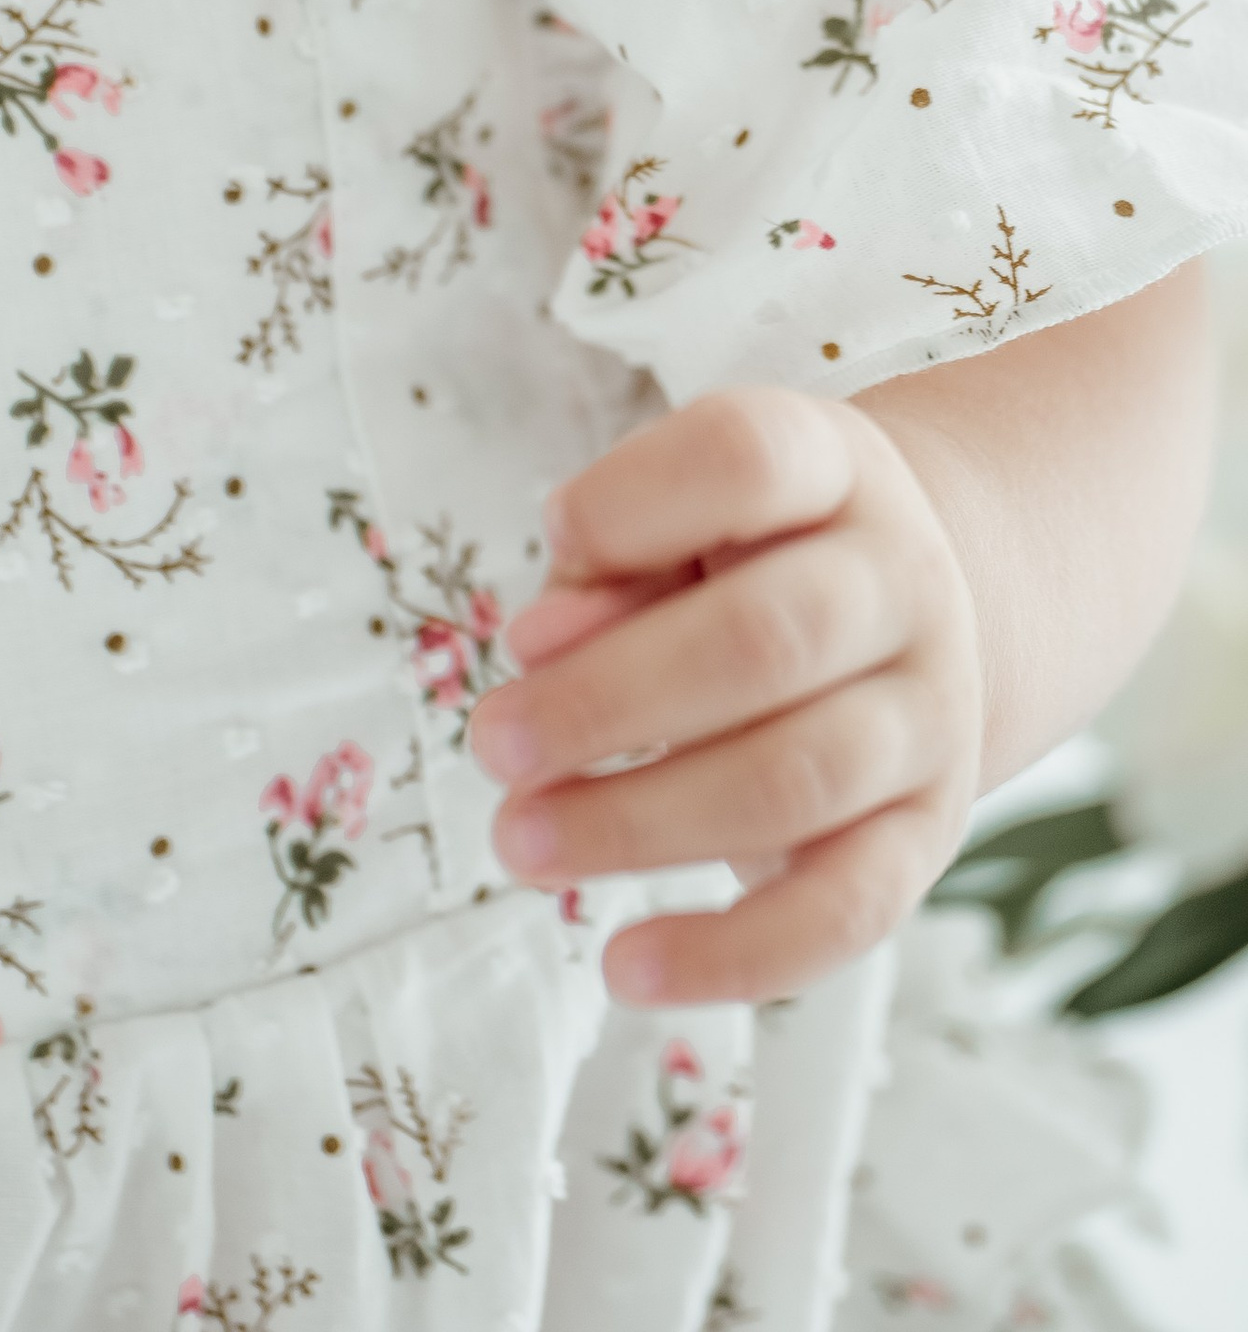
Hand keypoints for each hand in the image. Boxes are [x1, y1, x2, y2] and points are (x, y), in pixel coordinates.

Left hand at [467, 385, 983, 1005]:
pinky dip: (734, 955)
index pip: (748, 459)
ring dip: (639, 821)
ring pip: (797, 779)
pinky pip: (848, 910)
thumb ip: (607, 563)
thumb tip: (537, 643)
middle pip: (766, 640)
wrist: (908, 610)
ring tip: (518, 840)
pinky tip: (627, 965)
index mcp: (832, 469)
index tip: (553, 536)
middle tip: (492, 742)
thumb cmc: (744, 557)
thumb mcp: (680, 520)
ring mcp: (931, 714)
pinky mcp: (929, 835)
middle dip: (608, 701)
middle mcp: (901, 583)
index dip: (637, 499)